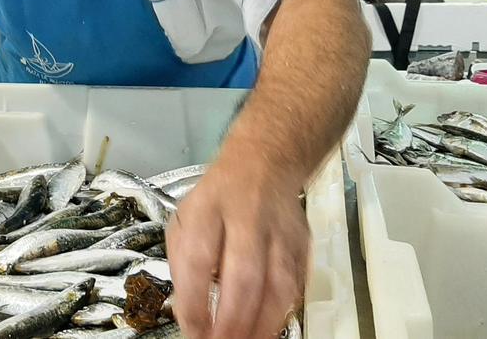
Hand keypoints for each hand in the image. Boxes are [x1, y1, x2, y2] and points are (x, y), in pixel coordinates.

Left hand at [166, 151, 307, 337]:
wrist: (264, 164)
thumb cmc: (217, 200)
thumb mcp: (185, 220)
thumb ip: (182, 265)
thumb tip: (189, 315)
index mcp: (207, 209)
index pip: (199, 259)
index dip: (196, 300)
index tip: (192, 329)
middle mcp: (247, 217)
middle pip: (244, 275)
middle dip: (232, 320)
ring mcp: (280, 231)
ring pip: (278, 284)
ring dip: (261, 324)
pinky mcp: (303, 245)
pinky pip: (296, 286)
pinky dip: (282, 313)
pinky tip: (267, 329)